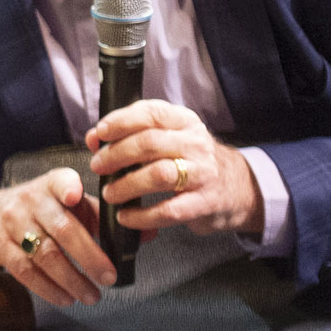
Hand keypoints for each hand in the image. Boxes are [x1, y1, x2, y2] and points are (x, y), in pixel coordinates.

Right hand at [0, 167, 112, 305]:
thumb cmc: (43, 210)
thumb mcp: (70, 204)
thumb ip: (104, 217)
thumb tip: (146, 235)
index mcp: (53, 184)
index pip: (60, 181)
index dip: (67, 187)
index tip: (74, 196)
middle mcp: (29, 200)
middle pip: (61, 229)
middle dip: (89, 257)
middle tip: (109, 278)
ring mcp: (10, 222)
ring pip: (44, 255)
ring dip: (71, 280)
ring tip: (92, 296)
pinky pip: (25, 271)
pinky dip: (48, 288)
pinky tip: (65, 297)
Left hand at [86, 99, 263, 236]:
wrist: (236, 187)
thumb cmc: (191, 160)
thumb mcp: (169, 138)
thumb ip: (132, 134)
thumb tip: (93, 138)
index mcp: (185, 122)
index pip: (151, 113)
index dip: (121, 121)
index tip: (99, 133)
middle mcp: (196, 144)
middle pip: (150, 143)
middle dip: (116, 155)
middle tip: (97, 166)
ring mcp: (203, 173)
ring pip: (159, 175)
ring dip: (127, 185)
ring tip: (110, 193)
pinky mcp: (204, 203)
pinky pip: (169, 210)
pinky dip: (142, 216)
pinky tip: (126, 217)